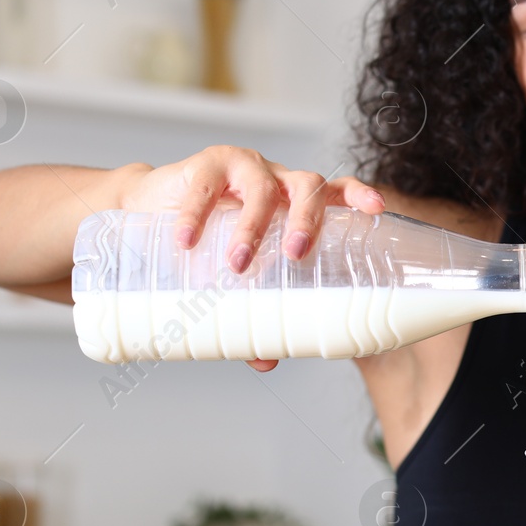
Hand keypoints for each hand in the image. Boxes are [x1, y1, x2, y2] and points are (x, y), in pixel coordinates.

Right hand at [120, 145, 384, 369]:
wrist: (149, 208)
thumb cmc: (210, 242)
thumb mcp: (236, 276)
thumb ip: (256, 312)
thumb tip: (267, 362)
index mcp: (296, 203)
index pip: (338, 192)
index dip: (359, 196)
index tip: (376, 210)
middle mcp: (279, 181)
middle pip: (308, 188)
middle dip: (307, 220)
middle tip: (295, 254)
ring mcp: (245, 168)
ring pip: (262, 188)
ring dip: (252, 226)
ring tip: (238, 263)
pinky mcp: (206, 164)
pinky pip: (207, 187)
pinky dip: (197, 215)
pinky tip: (187, 241)